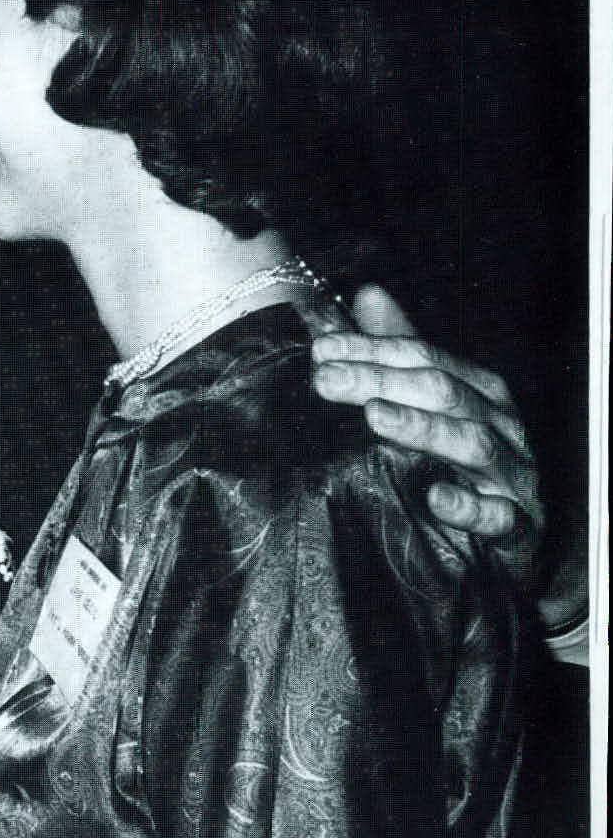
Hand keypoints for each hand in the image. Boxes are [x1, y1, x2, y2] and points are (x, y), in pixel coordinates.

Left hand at [312, 284, 542, 581]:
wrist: (516, 544)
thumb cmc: (465, 468)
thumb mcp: (433, 406)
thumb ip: (400, 355)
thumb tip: (367, 293)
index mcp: (480, 392)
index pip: (424, 358)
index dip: (371, 350)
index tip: (318, 351)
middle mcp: (501, 426)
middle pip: (442, 392)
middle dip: (381, 381)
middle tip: (324, 380)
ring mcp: (513, 476)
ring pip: (472, 443)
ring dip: (421, 428)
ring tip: (374, 416)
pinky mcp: (519, 528)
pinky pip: (499, 517)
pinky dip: (468, 506)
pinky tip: (434, 497)